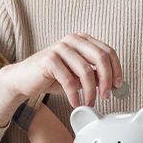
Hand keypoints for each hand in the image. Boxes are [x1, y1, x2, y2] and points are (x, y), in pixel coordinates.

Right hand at [0, 34, 121, 125]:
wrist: (24, 79)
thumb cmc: (52, 77)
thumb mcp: (78, 76)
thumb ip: (94, 75)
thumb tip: (114, 84)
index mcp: (82, 40)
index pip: (108, 51)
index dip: (117, 69)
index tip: (118, 85)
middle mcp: (72, 40)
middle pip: (100, 58)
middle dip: (107, 80)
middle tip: (106, 95)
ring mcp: (60, 48)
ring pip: (86, 71)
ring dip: (91, 91)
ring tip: (90, 102)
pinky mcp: (49, 59)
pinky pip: (69, 80)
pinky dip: (75, 95)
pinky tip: (75, 102)